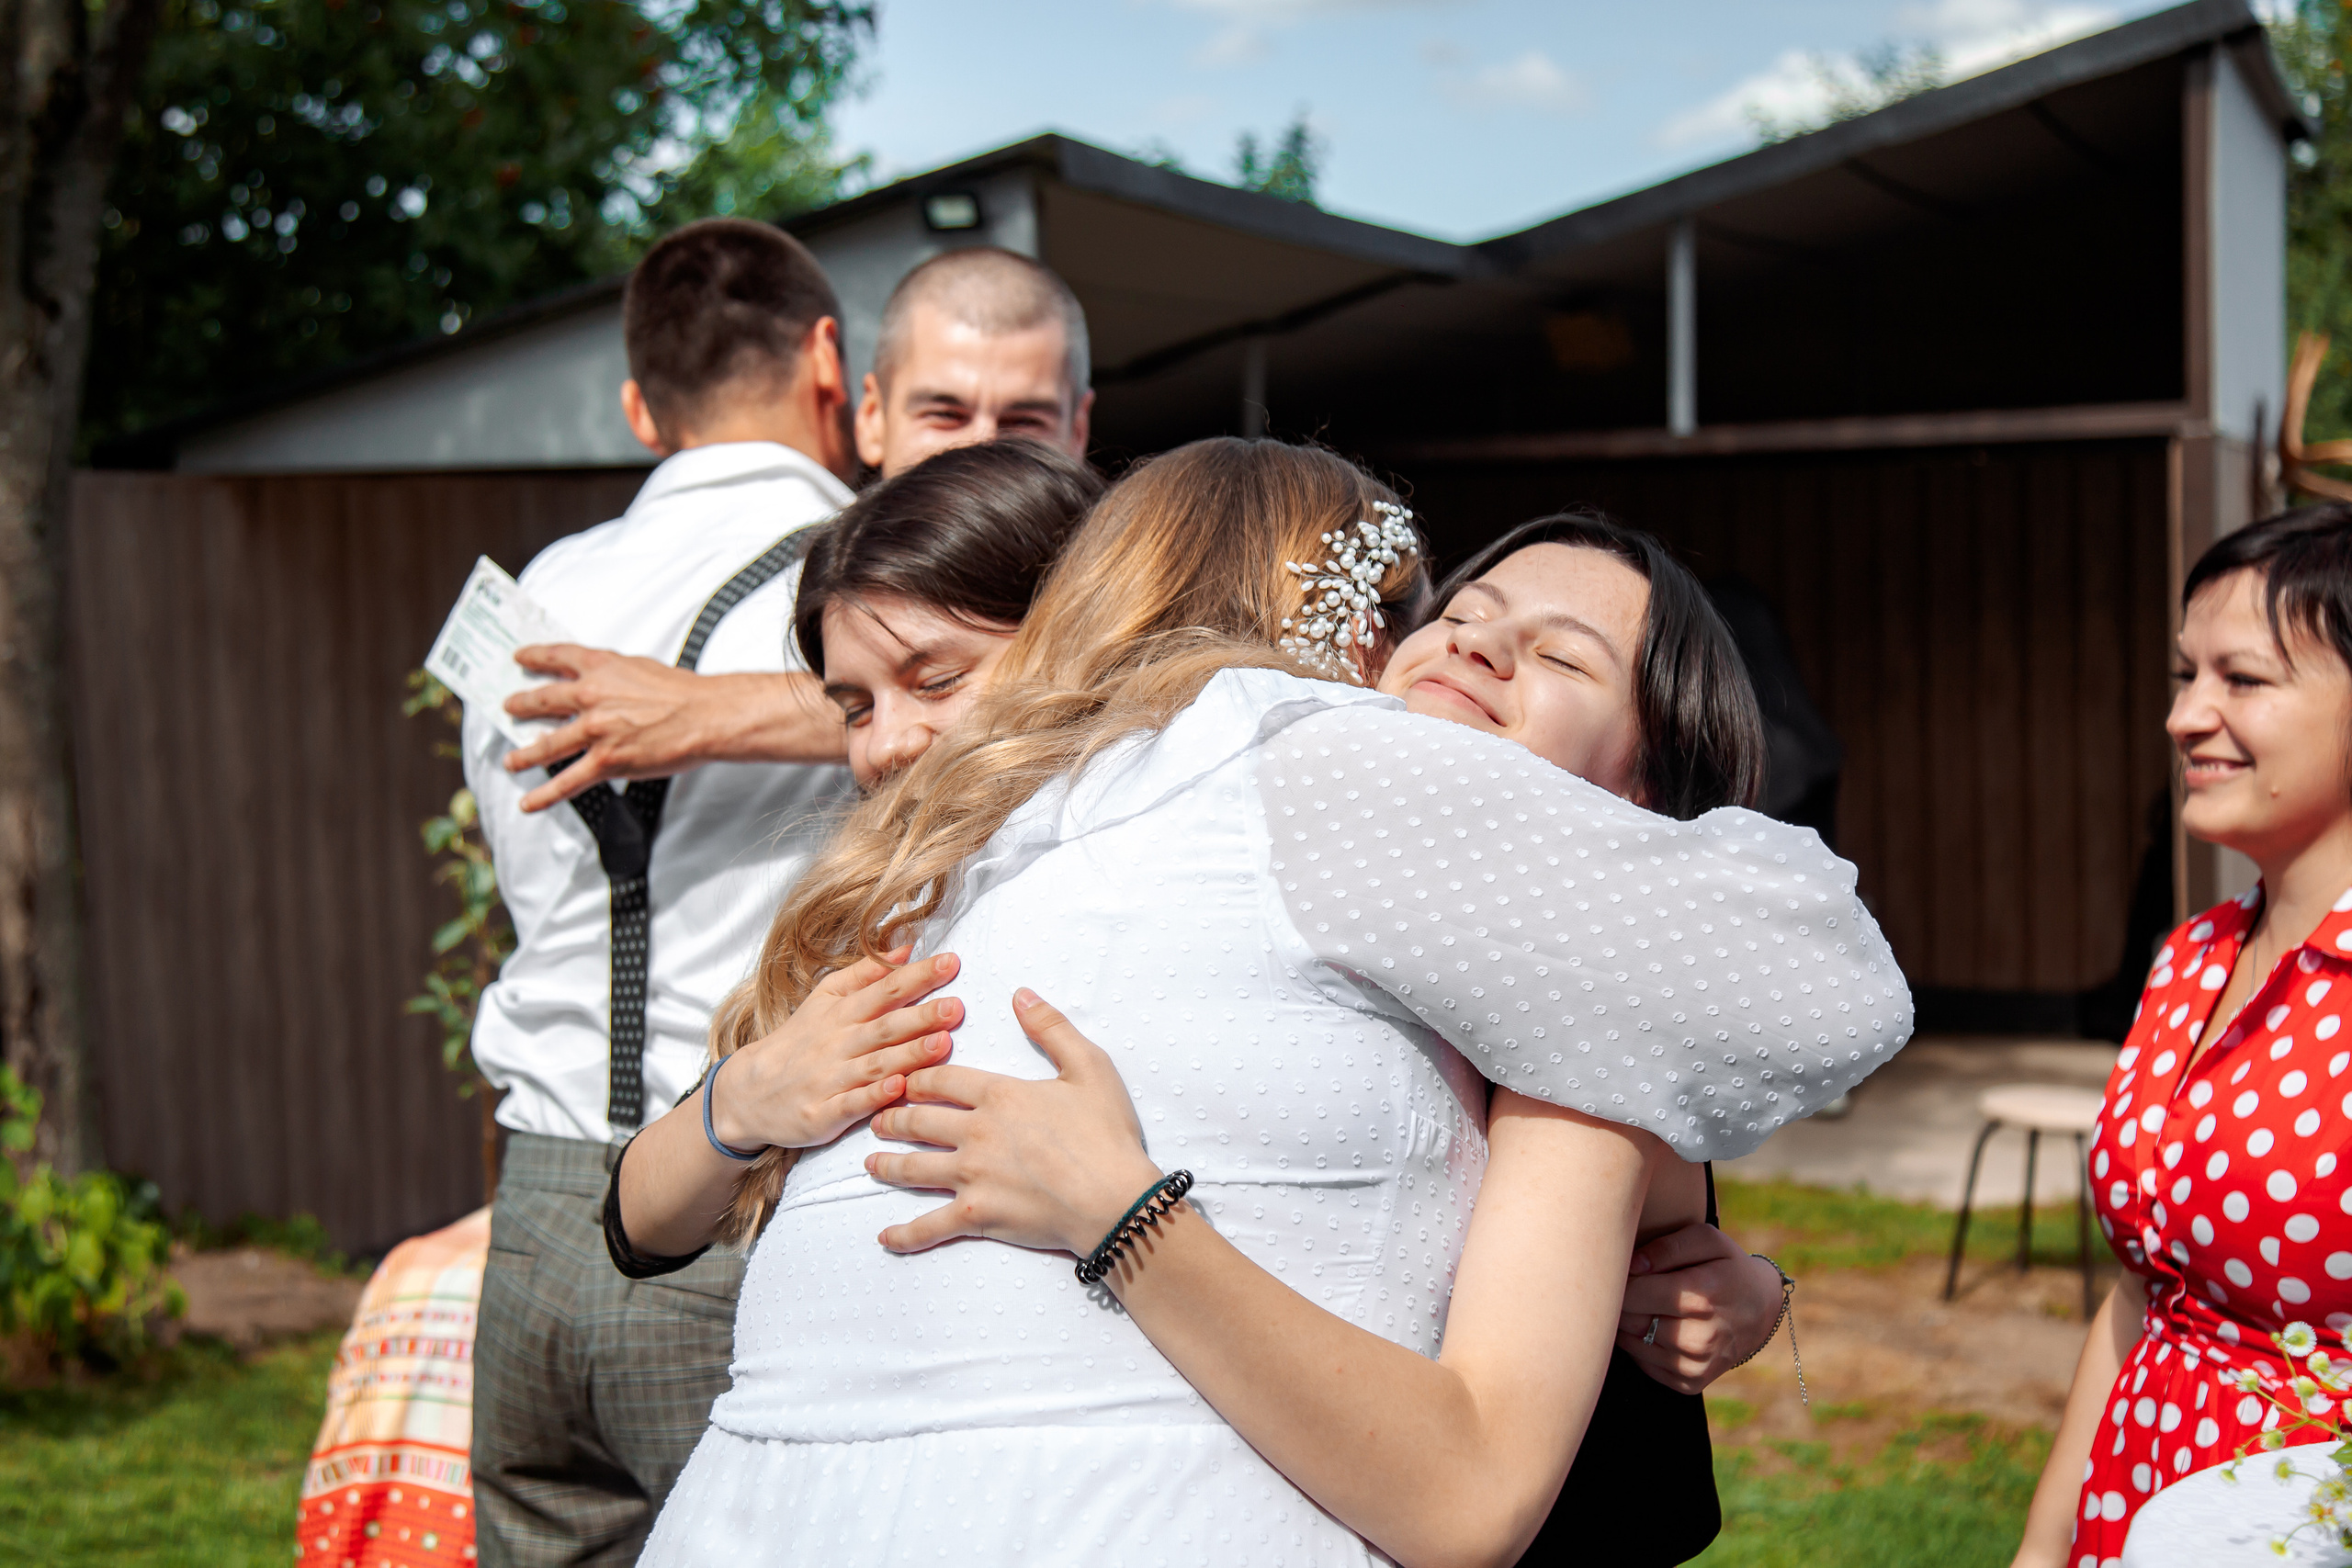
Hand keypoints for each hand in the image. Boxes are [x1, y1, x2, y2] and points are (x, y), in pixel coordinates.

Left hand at [501, 645, 832, 810]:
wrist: (706, 716)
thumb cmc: (685, 694)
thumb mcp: (642, 668)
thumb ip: (616, 674)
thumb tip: (605, 682)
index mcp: (601, 668)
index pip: (558, 657)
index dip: (535, 657)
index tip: (520, 658)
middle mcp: (590, 696)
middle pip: (543, 700)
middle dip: (521, 705)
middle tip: (509, 708)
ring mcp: (594, 731)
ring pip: (546, 745)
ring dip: (524, 754)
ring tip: (512, 760)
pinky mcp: (605, 761)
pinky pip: (566, 782)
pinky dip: (544, 795)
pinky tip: (530, 802)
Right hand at [711, 949, 962, 1151]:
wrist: (748, 1091)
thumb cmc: (798, 1041)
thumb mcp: (825, 998)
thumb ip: (866, 974)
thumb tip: (906, 947)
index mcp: (841, 1013)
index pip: (885, 990)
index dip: (918, 976)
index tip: (951, 962)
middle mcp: (838, 1044)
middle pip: (885, 1027)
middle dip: (921, 1016)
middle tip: (955, 1006)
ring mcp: (829, 1079)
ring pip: (875, 1065)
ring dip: (908, 1054)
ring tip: (942, 1043)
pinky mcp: (822, 1114)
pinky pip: (852, 1104)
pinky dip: (874, 1096)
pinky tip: (898, 1088)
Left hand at [863, 989, 1164, 1255]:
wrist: (1114, 1199)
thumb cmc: (1106, 1134)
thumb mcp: (1090, 1067)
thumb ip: (1052, 1028)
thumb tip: (1020, 995)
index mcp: (999, 1095)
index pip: (940, 1081)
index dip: (915, 1078)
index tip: (901, 1081)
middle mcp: (975, 1133)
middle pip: (918, 1121)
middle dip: (892, 1118)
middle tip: (877, 1119)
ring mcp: (971, 1176)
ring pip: (913, 1168)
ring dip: (887, 1165)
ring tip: (871, 1163)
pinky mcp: (976, 1216)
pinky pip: (930, 1226)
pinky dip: (905, 1234)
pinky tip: (885, 1237)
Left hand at [1614, 1224, 1785, 1393]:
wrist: (1762, 1310)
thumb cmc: (1728, 1267)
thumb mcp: (1708, 1241)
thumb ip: (1668, 1247)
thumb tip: (1633, 1265)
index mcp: (1700, 1297)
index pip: (1633, 1293)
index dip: (1620, 1279)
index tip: (1625, 1269)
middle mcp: (1699, 1338)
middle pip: (1628, 1319)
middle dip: (1621, 1301)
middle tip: (1630, 1286)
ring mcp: (1695, 1365)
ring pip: (1630, 1343)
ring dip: (1628, 1322)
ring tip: (1644, 1304)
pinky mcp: (1690, 1383)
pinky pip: (1643, 1363)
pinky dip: (1641, 1344)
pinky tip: (1656, 1327)